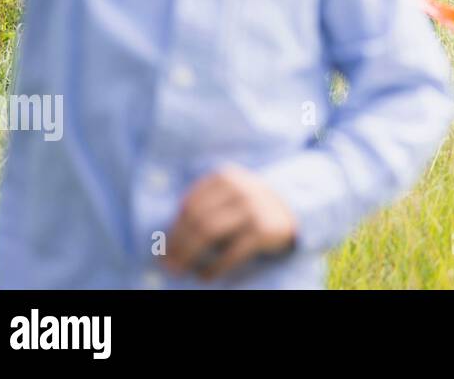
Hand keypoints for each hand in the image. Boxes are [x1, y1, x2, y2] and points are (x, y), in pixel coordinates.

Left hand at [163, 164, 297, 280]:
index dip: (172, 230)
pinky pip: (231, 252)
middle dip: (177, 245)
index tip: (162, 250)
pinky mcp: (263, 229)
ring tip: (181, 270)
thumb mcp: (229, 195)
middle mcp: (239, 188)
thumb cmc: (248, 206)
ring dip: (189, 255)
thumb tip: (167, 240)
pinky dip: (215, 267)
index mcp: (225, 177)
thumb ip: (203, 208)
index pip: (189, 205)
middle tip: (167, 265)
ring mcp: (252, 207)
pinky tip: (205, 277)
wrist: (291, 208)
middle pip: (196, 219)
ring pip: (209, 232)